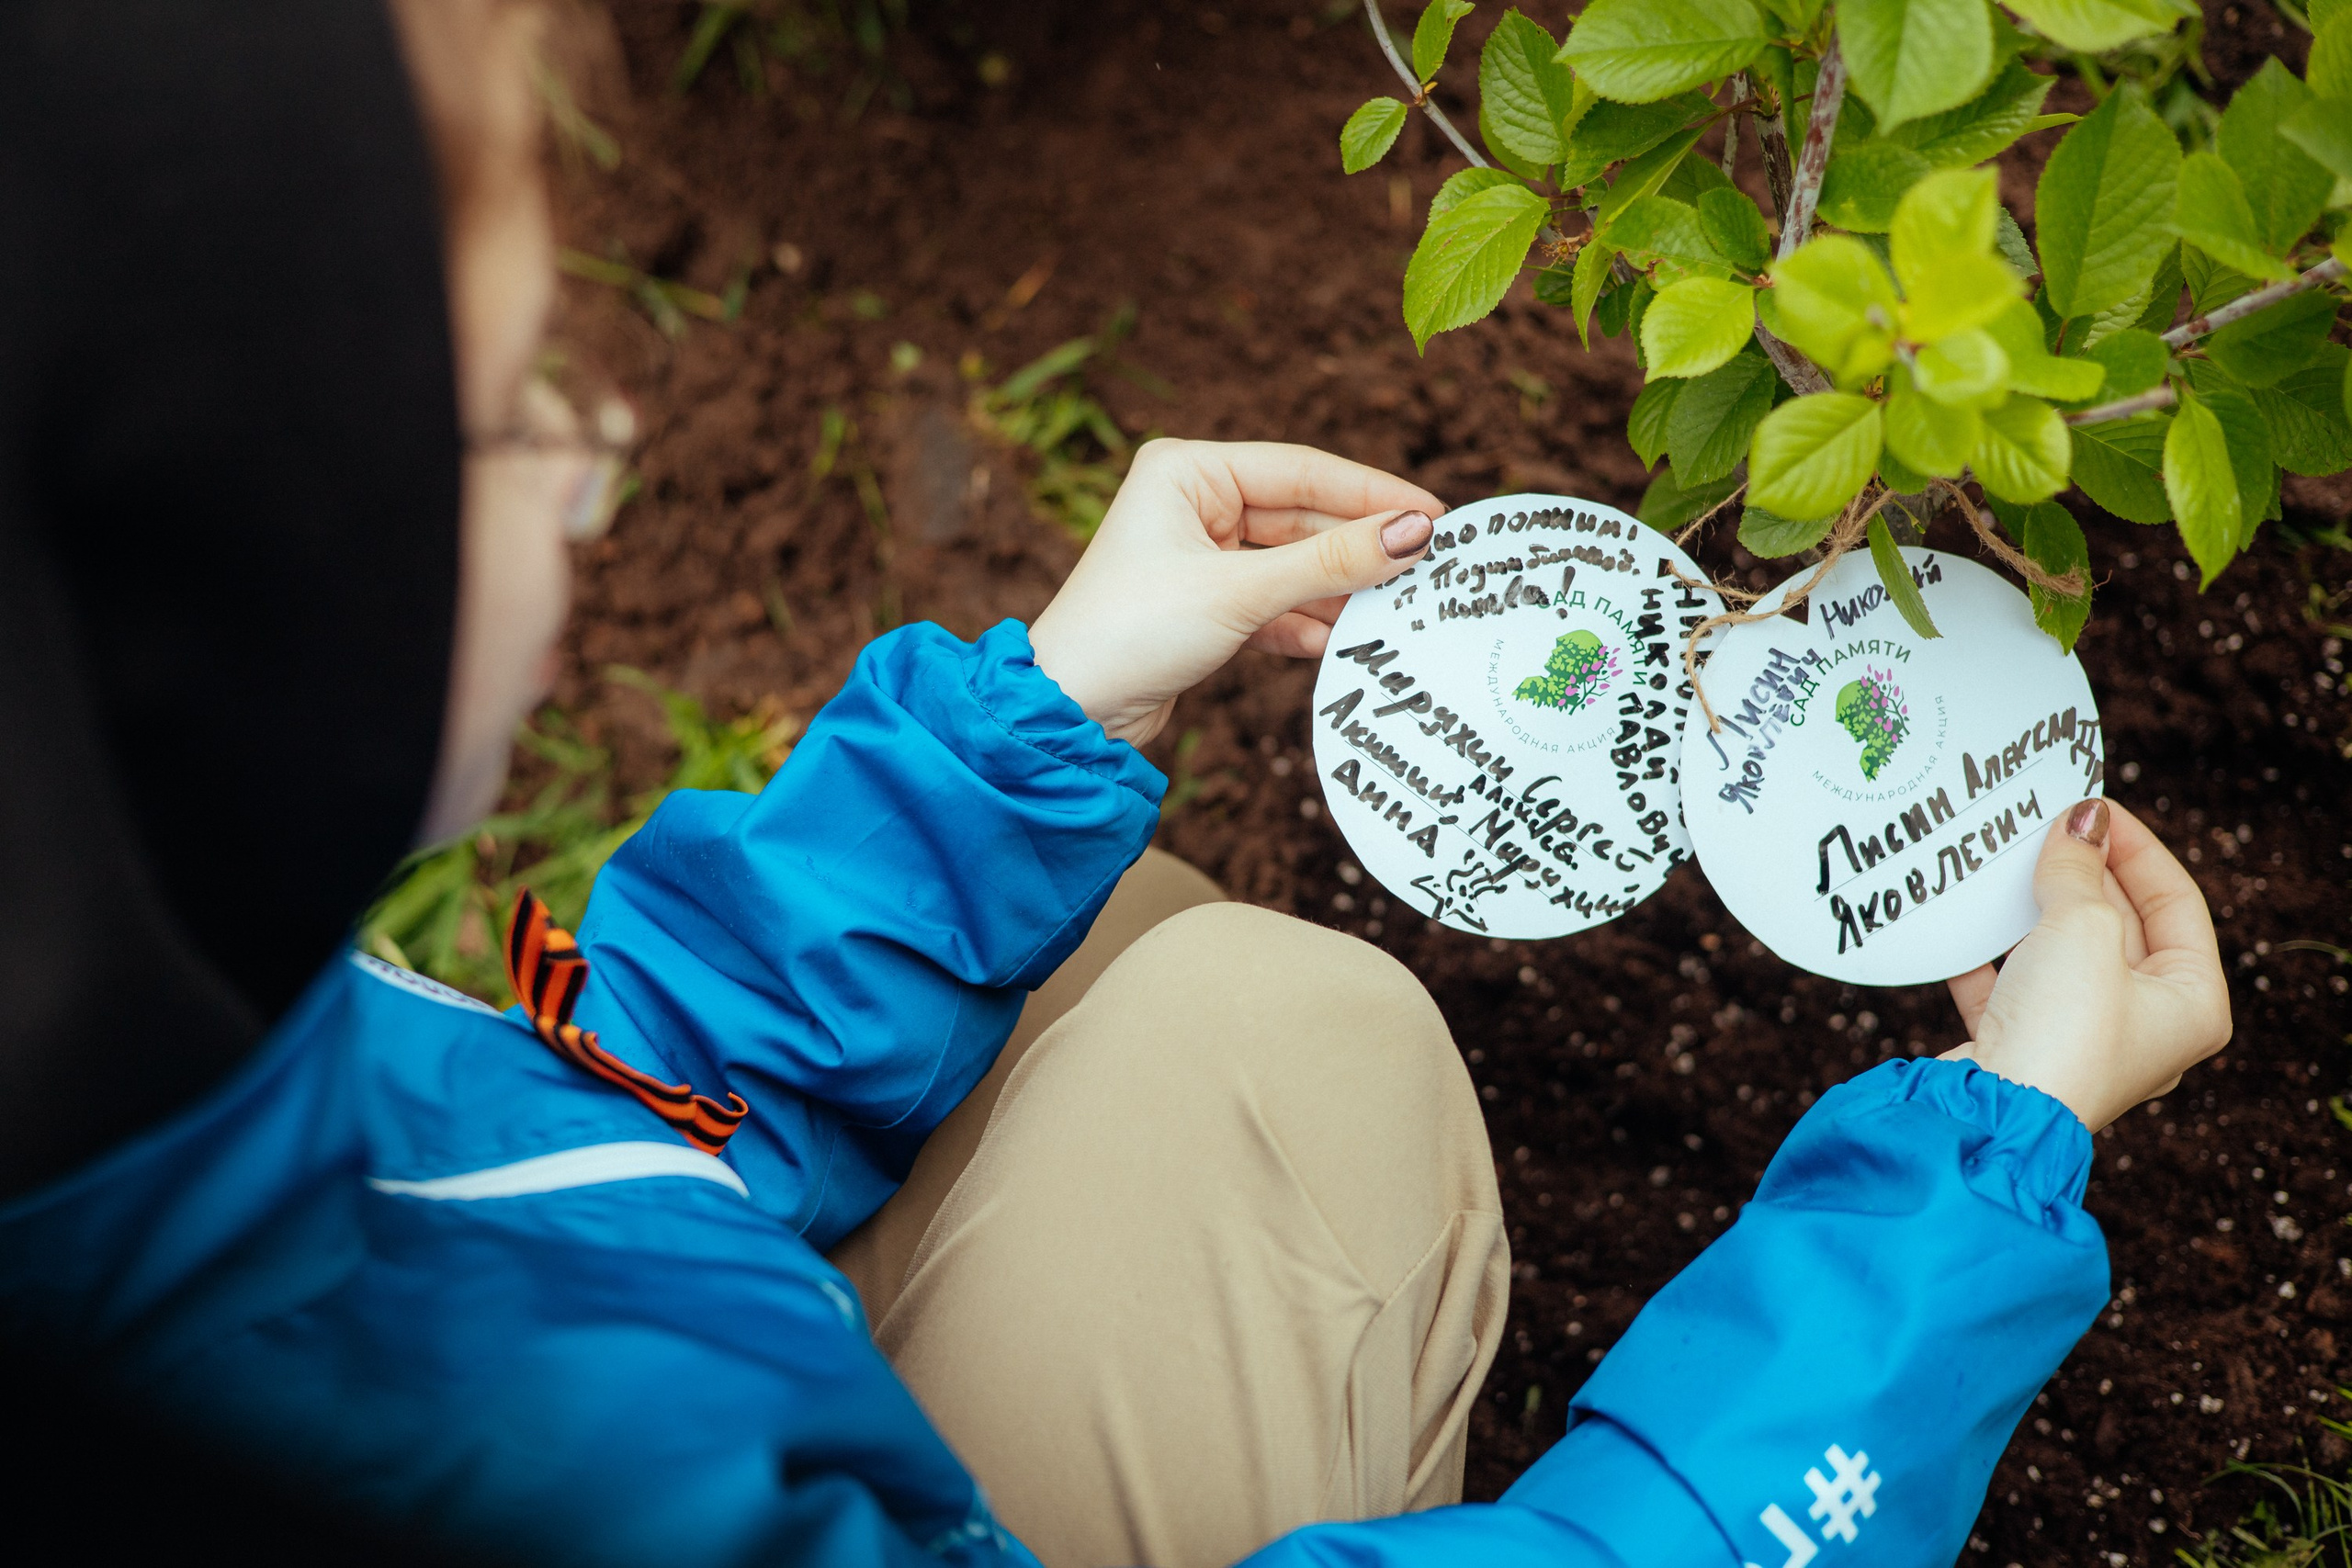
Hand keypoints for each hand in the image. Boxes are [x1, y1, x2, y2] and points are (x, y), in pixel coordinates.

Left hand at [1027, 439, 1442, 746]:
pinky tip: (1342, 644)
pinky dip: (1305, 624)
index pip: (1302, 470)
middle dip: (1358, 550)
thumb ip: (1329, 563)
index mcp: (1186, 471)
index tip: (1436, 516)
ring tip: (1398, 611)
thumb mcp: (1239, 593)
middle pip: (1301, 518)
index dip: (1372, 494)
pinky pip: (1274, 604)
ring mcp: (1199, 556)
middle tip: (1430, 570)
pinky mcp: (1205, 606)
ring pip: (1292, 565)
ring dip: (1338, 593)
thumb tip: (1414, 533)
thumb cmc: (1132, 633)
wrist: (1068, 715)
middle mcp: (1192, 503)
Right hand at [1942, 799, 2230, 1132]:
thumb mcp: (2082, 929)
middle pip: (2120, 926)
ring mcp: (2084, 1038)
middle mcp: (2146, 1025)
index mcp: (2192, 1004)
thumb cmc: (2063, 1031)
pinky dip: (1990, 955)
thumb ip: (2079, 869)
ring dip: (2032, 909)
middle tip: (2045, 828)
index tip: (2092, 807)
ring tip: (2006, 864)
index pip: (2177, 902)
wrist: (1993, 1111)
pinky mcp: (2027, 1048)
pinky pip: (2012, 986)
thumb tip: (2081, 819)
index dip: (2135, 847)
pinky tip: (1965, 925)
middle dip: (2080, 875)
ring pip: (2062, 953)